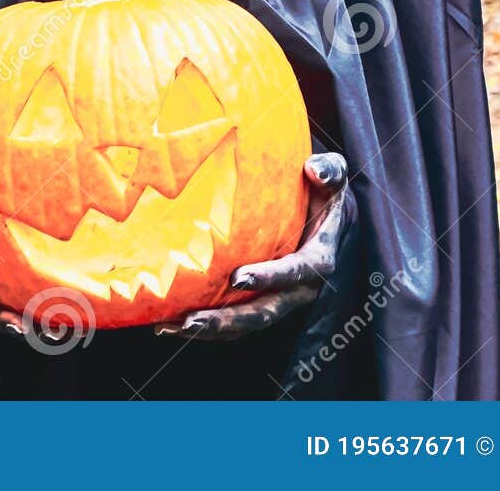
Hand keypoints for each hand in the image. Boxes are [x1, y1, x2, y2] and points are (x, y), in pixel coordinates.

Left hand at [154, 151, 350, 340]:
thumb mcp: (331, 176)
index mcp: (317, 258)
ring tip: (170, 328)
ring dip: (209, 329)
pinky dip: (204, 326)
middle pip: (264, 312)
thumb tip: (314, 170)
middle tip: (191, 320)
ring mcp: (278, 299)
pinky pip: (232, 320)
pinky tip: (168, 324)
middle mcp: (298, 288)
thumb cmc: (321, 191)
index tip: (238, 277)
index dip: (270, 277)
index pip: (296, 272)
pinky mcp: (258, 301)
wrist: (323, 215)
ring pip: (245, 324)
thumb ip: (328, 171)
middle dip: (228, 320)